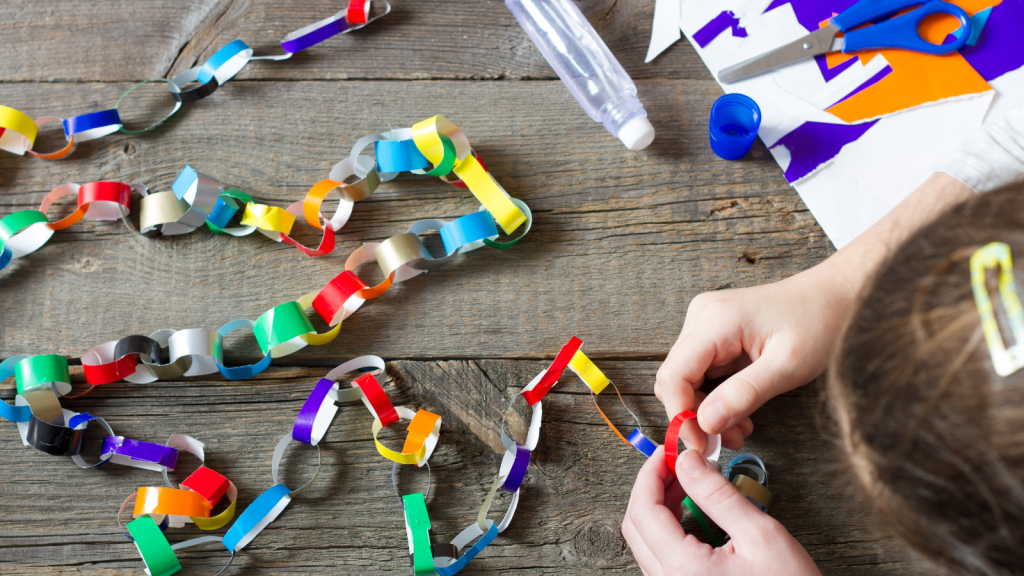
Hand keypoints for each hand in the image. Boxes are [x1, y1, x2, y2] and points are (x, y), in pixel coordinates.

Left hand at [621, 447, 820, 575]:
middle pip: (636, 527)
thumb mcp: (761, 535)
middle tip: (678, 464)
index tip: (668, 452)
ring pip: (645, 543)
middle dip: (652, 488)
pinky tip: (693, 514)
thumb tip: (687, 461)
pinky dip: (669, 530)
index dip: (651, 474)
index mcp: (683, 570)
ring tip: (689, 484)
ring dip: (660, 508)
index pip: (644, 511)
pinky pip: (660, 558)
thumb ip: (718, 495)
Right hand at [654, 172, 974, 447]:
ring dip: (707, 409)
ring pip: (686, 379)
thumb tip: (705, 423)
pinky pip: (702, 372)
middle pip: (675, 378)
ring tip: (739, 429)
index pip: (674, 375)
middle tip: (727, 442)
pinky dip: (715, 397)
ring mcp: (706, 323)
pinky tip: (739, 411)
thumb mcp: (787, 366)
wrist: (838, 295)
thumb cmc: (820, 323)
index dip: (681, 415)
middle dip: (695, 416)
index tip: (702, 445)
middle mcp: (702, 317)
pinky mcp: (714, 332)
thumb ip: (744, 394)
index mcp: (715, 320)